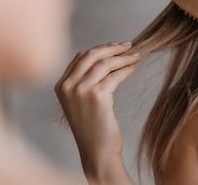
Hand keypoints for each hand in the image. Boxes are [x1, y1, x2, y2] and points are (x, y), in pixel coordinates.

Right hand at [55, 41, 140, 181]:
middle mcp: (67, 86)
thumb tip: (108, 55)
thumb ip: (86, 80)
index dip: (100, 48)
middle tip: (129, 45)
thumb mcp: (82, 101)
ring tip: (136, 57)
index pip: (81, 57)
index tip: (116, 46)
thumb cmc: (93, 127)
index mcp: (61, 86)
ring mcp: (80, 91)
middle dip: (112, 48)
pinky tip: (133, 69)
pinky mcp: (97, 96)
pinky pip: (115, 75)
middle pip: (92, 55)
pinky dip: (127, 70)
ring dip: (123, 57)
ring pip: (105, 63)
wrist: (96, 151)